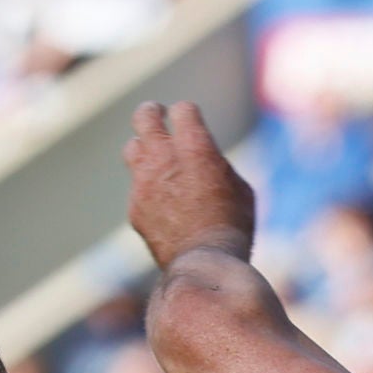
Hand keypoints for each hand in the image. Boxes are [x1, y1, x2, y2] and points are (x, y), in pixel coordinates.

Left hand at [125, 101, 258, 270]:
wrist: (205, 262)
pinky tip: (162, 201)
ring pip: (133, 147)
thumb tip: (207, 162)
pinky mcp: (135, 206)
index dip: (189, 114)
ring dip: (144, 147)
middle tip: (158, 115)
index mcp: (195, 147)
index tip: (192, 121)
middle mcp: (164, 157)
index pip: (183, 110)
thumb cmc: (233, 226)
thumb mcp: (240, 189)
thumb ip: (218, 166)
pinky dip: (148, 189)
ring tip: (155, 157)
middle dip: (152, 113)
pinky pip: (137, 188)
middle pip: (145, 117)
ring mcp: (144, 182)